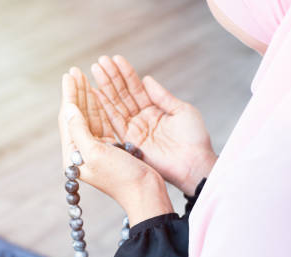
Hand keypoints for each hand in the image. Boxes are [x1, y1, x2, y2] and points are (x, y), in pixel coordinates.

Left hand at [58, 67, 173, 224]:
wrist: (145, 194)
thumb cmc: (122, 178)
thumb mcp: (97, 153)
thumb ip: (80, 130)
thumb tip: (69, 108)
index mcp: (74, 156)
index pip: (68, 119)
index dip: (69, 95)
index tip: (69, 75)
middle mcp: (82, 153)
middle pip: (77, 116)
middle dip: (77, 93)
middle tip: (75, 71)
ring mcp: (97, 151)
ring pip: (89, 117)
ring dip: (87, 97)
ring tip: (84, 77)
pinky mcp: (111, 149)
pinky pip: (101, 123)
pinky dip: (100, 107)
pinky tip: (99, 94)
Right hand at [91, 55, 216, 195]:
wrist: (194, 163)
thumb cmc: (194, 138)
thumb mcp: (181, 110)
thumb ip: (161, 96)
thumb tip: (146, 79)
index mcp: (155, 110)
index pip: (137, 88)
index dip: (126, 73)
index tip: (115, 59)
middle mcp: (142, 119)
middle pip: (123, 95)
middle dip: (112, 77)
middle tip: (100, 61)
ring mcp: (135, 130)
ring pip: (116, 105)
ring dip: (105, 87)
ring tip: (95, 70)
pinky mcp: (129, 142)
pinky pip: (114, 122)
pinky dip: (104, 107)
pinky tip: (96, 93)